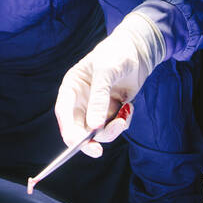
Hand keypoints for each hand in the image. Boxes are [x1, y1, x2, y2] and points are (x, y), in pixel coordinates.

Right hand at [54, 13, 164, 156]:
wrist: (138, 52)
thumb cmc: (117, 54)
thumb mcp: (106, 72)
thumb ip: (99, 99)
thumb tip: (93, 126)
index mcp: (72, 88)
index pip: (64, 112)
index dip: (67, 129)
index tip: (76, 143)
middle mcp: (81, 101)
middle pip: (77, 128)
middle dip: (88, 140)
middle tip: (98, 151)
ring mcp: (96, 108)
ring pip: (97, 132)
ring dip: (111, 130)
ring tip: (125, 116)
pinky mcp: (111, 112)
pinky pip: (113, 127)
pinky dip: (122, 123)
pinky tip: (129, 108)